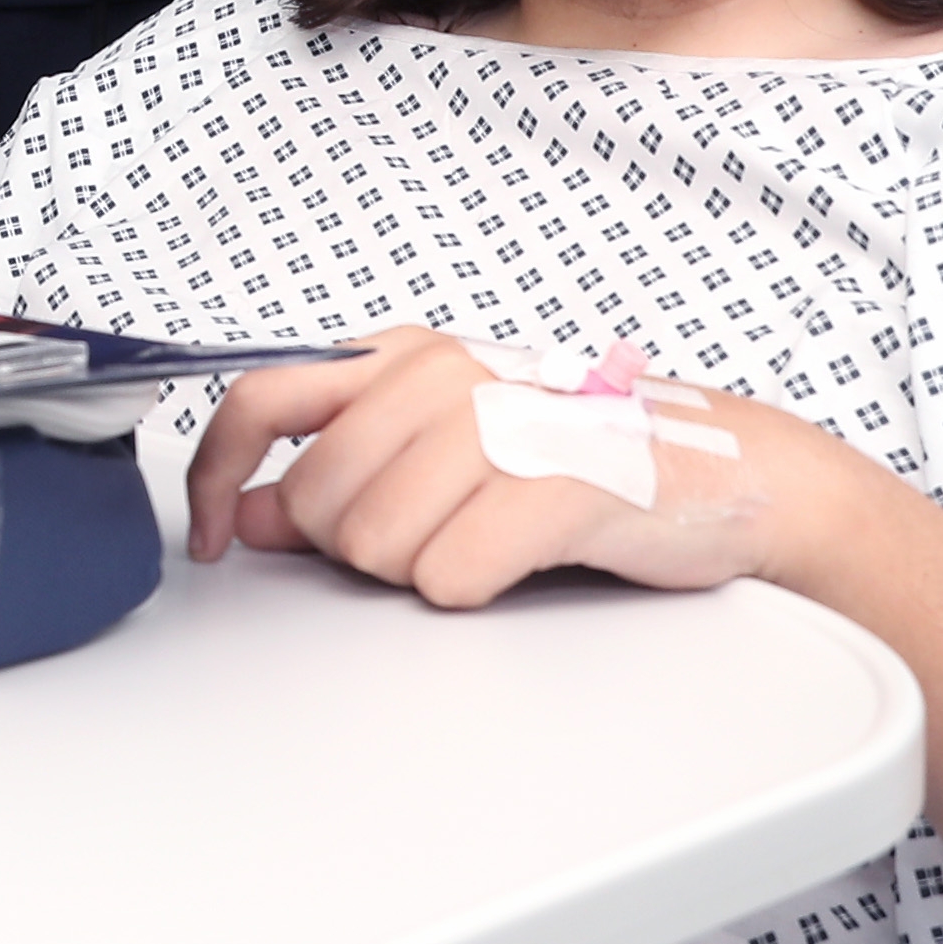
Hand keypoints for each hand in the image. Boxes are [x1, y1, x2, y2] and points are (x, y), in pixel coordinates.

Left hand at [183, 324, 832, 604]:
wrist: (730, 474)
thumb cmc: (585, 461)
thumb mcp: (447, 453)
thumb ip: (342, 475)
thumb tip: (246, 511)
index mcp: (407, 356)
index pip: (262, 396)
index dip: (215, 474)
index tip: (212, 536)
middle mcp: (446, 372)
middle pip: (315, 500)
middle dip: (355, 547)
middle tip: (432, 537)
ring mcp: (504, 421)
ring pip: (375, 547)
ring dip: (420, 572)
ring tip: (485, 542)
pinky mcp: (559, 482)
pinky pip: (450, 574)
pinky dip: (474, 587)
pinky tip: (516, 561)